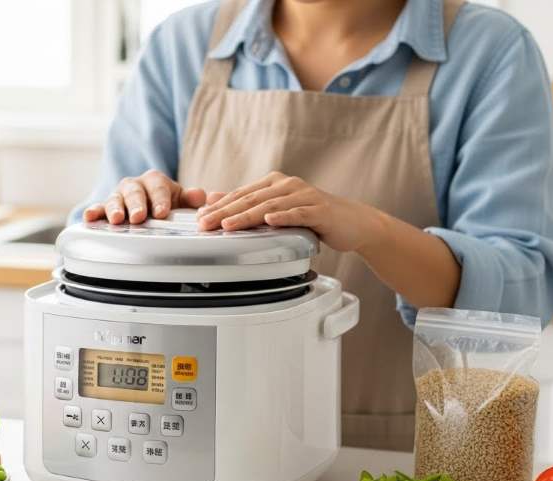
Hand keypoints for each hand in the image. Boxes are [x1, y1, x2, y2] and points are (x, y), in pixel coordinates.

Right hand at [83, 170, 205, 223]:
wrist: (147, 207)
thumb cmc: (165, 204)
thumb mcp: (180, 200)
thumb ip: (191, 199)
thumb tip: (201, 196)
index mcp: (154, 180)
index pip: (158, 187)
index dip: (160, 199)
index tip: (162, 212)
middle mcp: (134, 185)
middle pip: (134, 192)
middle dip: (136, 204)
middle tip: (139, 217)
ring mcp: (118, 196)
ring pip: (114, 200)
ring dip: (115, 209)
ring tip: (117, 220)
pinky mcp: (104, 208)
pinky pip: (97, 208)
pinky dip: (93, 212)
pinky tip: (88, 217)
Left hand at [196, 171, 385, 252]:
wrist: (353, 223)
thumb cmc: (312, 217)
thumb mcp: (277, 209)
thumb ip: (249, 203)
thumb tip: (213, 199)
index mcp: (274, 183)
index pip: (240, 194)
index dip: (219, 206)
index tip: (199, 218)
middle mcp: (287, 185)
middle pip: (250, 199)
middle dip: (224, 212)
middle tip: (204, 224)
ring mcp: (305, 196)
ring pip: (270, 206)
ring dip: (247, 216)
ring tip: (227, 225)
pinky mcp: (320, 210)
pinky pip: (299, 213)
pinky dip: (284, 217)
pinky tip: (270, 221)